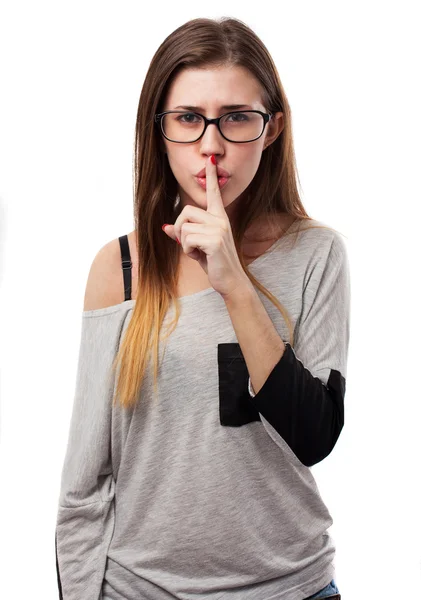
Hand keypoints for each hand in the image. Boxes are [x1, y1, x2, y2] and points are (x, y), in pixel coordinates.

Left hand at [162, 155, 251, 298]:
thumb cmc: (215, 264)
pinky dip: (187, 250)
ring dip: (184, 243)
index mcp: (219, 218)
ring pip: (184, 227)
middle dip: (180, 228)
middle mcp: (220, 220)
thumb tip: (166, 227)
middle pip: (186, 211)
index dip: (211, 175)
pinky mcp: (215, 240)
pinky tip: (200, 257)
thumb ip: (183, 234)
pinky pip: (187, 239)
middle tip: (190, 245)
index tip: (212, 159)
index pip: (214, 193)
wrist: (230, 281)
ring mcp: (219, 229)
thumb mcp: (196, 247)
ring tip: (198, 252)